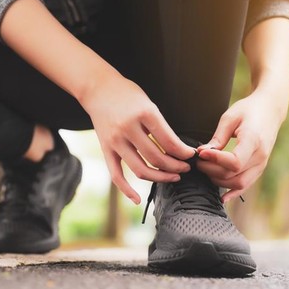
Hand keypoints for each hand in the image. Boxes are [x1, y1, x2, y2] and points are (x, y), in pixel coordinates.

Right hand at [82, 76, 195, 203]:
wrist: (98, 89)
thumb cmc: (127, 94)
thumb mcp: (148, 103)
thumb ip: (161, 126)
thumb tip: (178, 149)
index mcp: (144, 113)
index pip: (169, 141)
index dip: (184, 153)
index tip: (191, 155)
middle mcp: (128, 128)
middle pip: (157, 158)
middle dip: (176, 166)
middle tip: (186, 168)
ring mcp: (115, 141)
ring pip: (140, 169)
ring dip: (160, 177)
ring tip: (173, 176)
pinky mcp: (105, 149)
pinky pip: (116, 175)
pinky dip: (127, 190)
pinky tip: (138, 199)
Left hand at [196, 91, 285, 202]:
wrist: (270, 110)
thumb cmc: (248, 110)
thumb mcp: (230, 117)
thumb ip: (217, 138)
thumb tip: (202, 153)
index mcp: (254, 140)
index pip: (234, 162)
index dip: (215, 161)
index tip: (201, 153)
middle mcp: (260, 156)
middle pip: (233, 175)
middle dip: (211, 171)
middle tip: (198, 161)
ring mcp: (262, 164)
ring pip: (239, 184)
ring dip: (218, 181)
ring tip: (205, 169)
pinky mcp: (260, 168)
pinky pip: (246, 186)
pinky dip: (233, 193)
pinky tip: (222, 198)